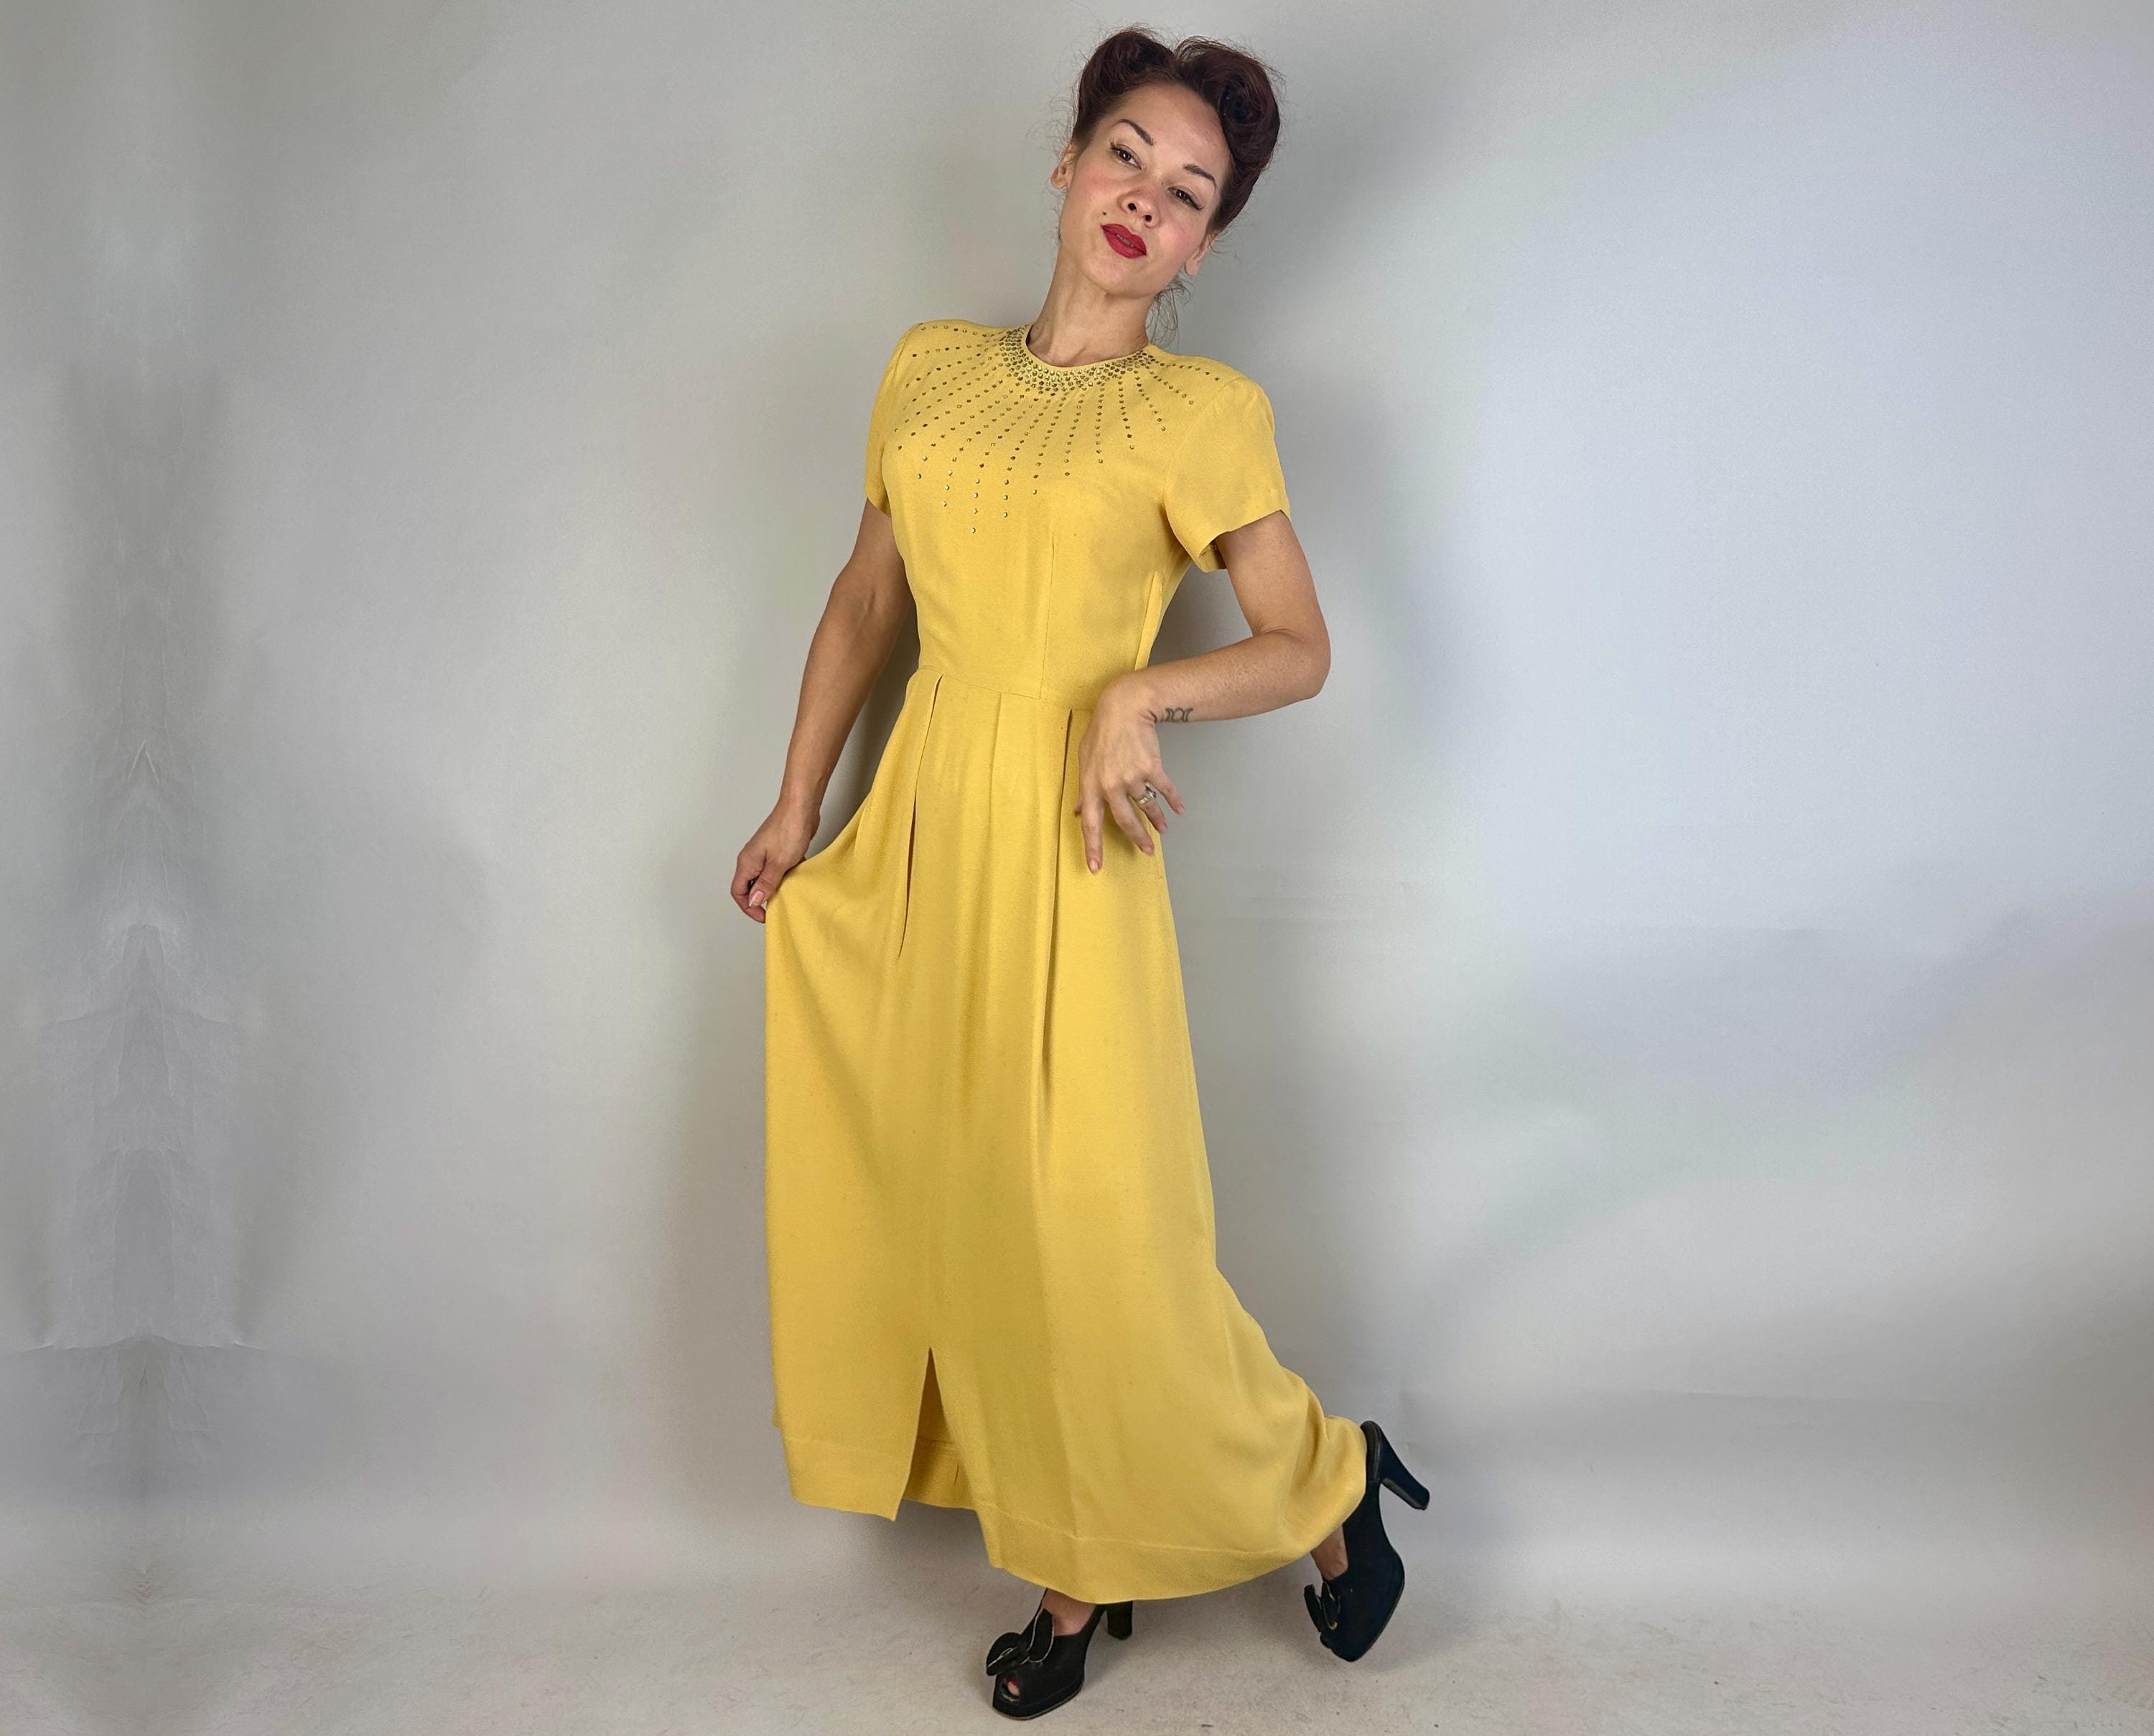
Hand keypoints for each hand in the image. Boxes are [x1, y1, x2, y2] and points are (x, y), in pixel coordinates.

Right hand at [734, 796, 819, 922]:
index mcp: (747, 862)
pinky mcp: (777, 850)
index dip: (749, 908)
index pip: (738, 892)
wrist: (800, 807)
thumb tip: (754, 901)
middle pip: (750, 886)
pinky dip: (785, 876)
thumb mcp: (779, 863)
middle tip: (777, 906)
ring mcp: (764, 854)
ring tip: (788, 893)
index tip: (764, 915)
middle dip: (762, 899)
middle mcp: (752, 858)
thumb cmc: (788, 829)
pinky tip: (797, 877)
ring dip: (775, 887)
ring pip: (764, 878)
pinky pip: (776, 869)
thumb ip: (766, 884)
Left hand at [1071, 680, 1184, 871]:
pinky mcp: (1151, 767)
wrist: (1124, 707)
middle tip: (1147, 851)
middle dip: (1137, 838)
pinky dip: (1173, 800)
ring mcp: (1132, 777)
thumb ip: (1082, 788)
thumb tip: (1076, 810)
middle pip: (1124, 821)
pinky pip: (1164, 789)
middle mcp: (1110, 785)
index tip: (1095, 868)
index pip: (1089, 823)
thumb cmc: (1101, 731)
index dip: (1093, 847)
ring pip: (1146, 806)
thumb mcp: (1084, 758)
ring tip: (1163, 830)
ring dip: (1156, 820)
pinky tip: (1179, 809)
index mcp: (1091, 785)